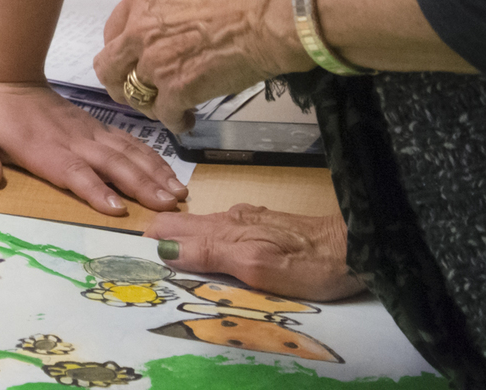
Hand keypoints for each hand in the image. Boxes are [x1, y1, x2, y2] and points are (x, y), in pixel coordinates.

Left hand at [0, 81, 186, 215]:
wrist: (3, 78)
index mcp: (42, 148)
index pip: (72, 171)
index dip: (94, 189)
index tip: (118, 209)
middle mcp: (72, 140)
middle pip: (111, 164)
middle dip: (141, 185)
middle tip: (168, 206)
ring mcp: (87, 132)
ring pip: (126, 152)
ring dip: (153, 173)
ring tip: (178, 194)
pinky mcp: (95, 128)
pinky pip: (127, 142)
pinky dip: (150, 157)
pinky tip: (168, 173)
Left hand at [91, 0, 302, 131]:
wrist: (271, 17)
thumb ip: (174, 1)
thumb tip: (185, 10)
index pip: (114, 32)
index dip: (124, 52)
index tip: (135, 61)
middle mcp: (139, 28)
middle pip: (109, 67)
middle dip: (121, 82)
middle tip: (139, 91)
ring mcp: (154, 61)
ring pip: (131, 94)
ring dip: (147, 104)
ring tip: (165, 109)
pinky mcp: (175, 90)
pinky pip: (164, 115)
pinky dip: (176, 122)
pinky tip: (188, 120)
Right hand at [148, 205, 363, 300]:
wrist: (356, 249)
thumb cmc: (309, 264)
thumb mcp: (258, 266)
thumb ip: (212, 255)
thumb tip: (165, 250)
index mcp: (225, 229)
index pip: (171, 231)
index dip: (149, 245)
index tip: (129, 263)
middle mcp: (231, 219)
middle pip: (181, 227)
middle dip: (157, 241)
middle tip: (137, 263)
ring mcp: (247, 221)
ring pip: (199, 229)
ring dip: (178, 242)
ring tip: (161, 260)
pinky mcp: (262, 228)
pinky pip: (220, 233)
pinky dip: (202, 243)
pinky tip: (204, 253)